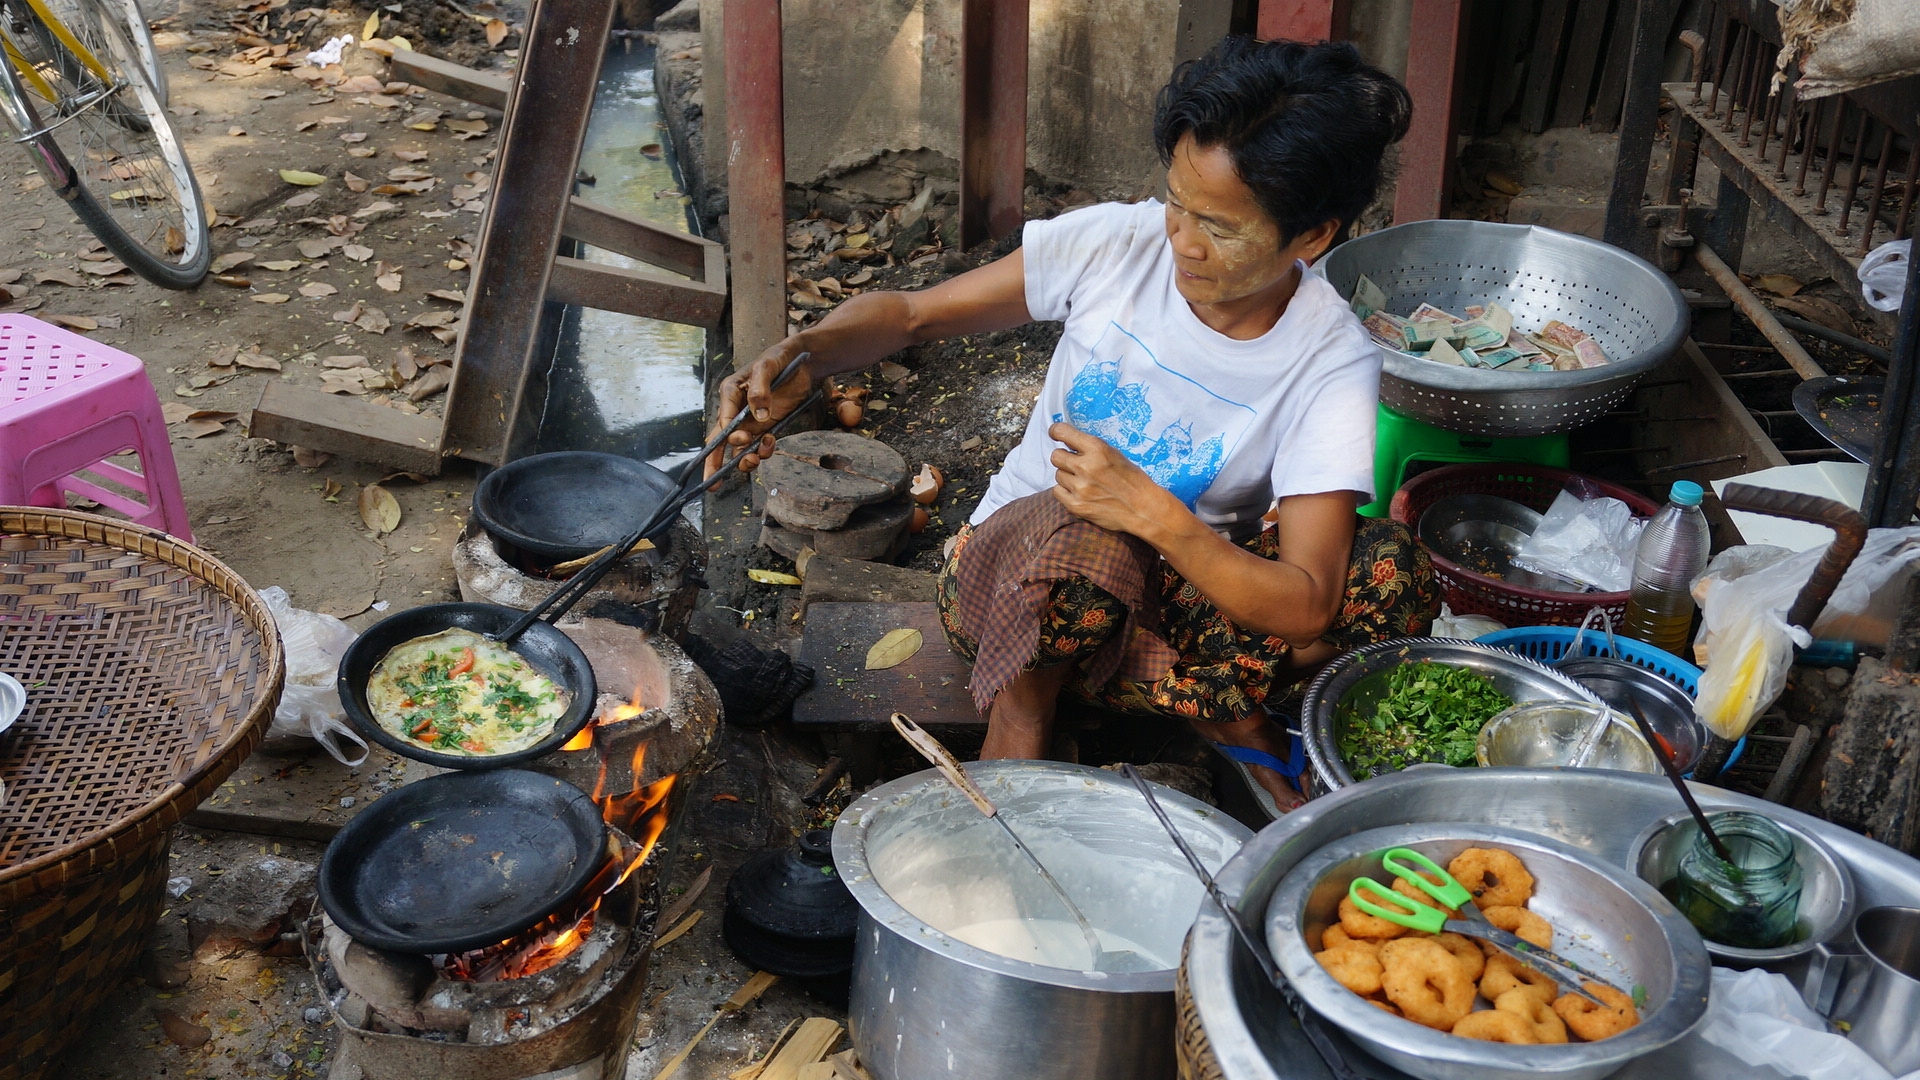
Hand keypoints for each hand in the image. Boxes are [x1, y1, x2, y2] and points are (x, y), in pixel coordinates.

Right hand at [705, 339, 815, 478]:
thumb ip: (760, 389)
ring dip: (744, 459)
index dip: (729, 433)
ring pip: (739, 448)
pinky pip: (757, 446)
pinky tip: (770, 444)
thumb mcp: (767, 367)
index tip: (742, 439)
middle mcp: (736, 410)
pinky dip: (762, 451)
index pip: (723, 419)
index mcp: (730, 393)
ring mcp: (750, 421)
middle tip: (712, 483)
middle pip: (720, 440)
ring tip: (755, 459)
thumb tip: (759, 414)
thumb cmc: (779, 359)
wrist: (803, 363)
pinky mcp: (765, 427)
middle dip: (714, 463)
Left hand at [1047, 422, 1175, 536]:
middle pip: (1056, 456)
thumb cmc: (1133, 480)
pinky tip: (1080, 492)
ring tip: (1085, 482)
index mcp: (1097, 449)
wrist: (1143, 509)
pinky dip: (1066, 491)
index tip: (1055, 434)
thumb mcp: (1115, 455)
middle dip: (1065, 458)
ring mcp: (1080, 488)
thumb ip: (1091, 448)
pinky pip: (1057, 492)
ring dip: (1068, 476)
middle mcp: (1085, 466)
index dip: (1056, 432)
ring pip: (1058, 475)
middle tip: (1076, 464)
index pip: (1062, 432)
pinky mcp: (1076, 505)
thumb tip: (1068, 443)